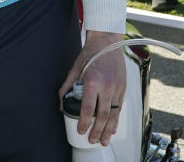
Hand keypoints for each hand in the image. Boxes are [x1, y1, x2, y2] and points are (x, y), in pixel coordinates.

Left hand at [58, 30, 125, 146]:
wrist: (107, 42)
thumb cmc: (90, 54)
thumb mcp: (74, 69)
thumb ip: (66, 87)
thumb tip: (61, 103)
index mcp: (93, 82)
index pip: (88, 109)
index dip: (85, 123)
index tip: (81, 130)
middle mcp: (107, 87)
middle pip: (103, 116)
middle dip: (97, 131)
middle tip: (92, 140)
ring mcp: (117, 88)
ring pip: (114, 114)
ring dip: (109, 130)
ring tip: (103, 140)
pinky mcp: (123, 88)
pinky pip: (119, 107)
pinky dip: (117, 120)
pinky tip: (113, 128)